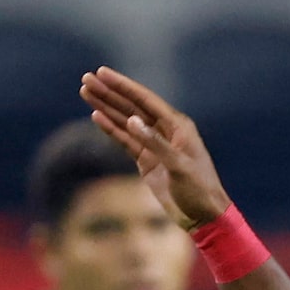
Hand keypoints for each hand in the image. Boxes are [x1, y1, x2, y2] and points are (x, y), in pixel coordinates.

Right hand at [79, 67, 231, 229]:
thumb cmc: (199, 190)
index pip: (145, 100)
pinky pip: (126, 141)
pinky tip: (97, 116)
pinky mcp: (147, 161)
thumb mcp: (179, 166)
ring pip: (126, 122)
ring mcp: (155, 146)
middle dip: (109, 93)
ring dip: (106, 107)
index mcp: (178, 126)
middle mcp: (166, 131)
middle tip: (86, 79)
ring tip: (85, 93)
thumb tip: (131, 120)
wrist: (203, 217)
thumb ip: (155, 143)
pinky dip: (111, 130)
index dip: (123, 86)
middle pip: (132, 106)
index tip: (102, 72)